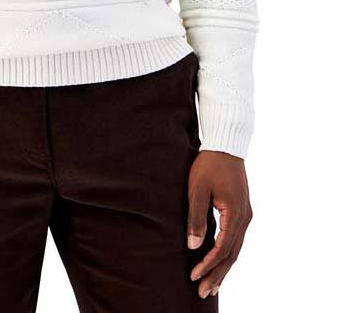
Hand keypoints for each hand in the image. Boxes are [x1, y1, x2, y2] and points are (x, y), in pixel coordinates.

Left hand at [187, 151, 252, 298]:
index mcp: (235, 214)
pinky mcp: (242, 211)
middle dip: (217, 275)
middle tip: (203, 292)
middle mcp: (244, 218)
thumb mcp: (197, 189)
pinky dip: (228, 254)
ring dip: (224, 268)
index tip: (194, 277)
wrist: (225, 146)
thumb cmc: (209, 165)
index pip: (222, 248)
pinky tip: (220, 262)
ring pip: (236, 249)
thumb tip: (193, 246)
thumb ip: (196, 217)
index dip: (208, 265)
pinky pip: (236, 239)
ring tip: (212, 285)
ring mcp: (245, 215)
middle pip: (232, 254)